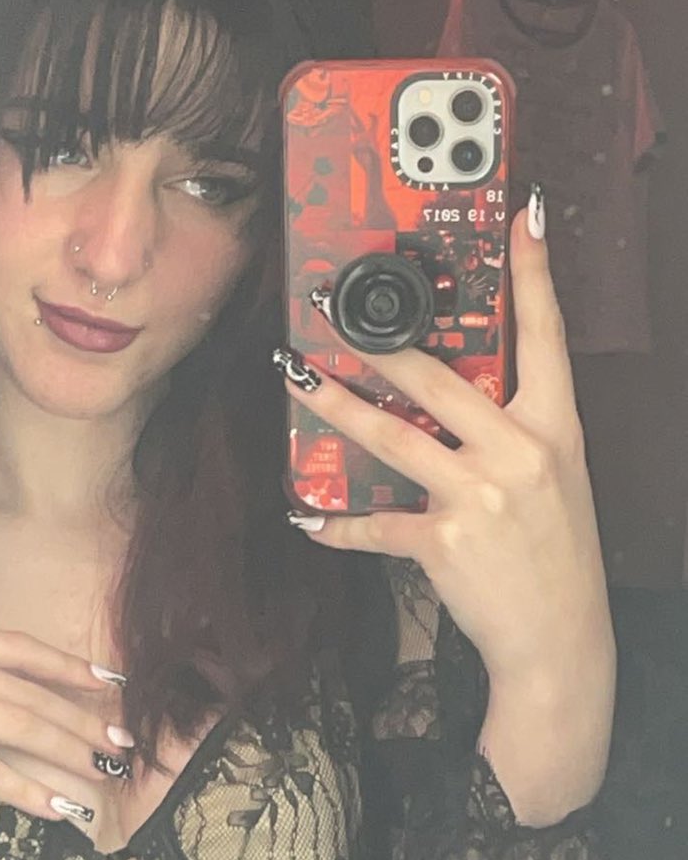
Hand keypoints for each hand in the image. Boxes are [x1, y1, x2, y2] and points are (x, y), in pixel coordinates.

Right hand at [0, 621, 128, 827]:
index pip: (15, 646)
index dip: (66, 664)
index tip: (108, 681)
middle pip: (27, 690)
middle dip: (82, 717)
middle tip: (123, 742)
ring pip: (14, 725)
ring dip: (66, 752)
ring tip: (102, 776)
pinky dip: (23, 788)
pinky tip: (53, 806)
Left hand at [279, 195, 612, 691]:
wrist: (559, 639)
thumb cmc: (554, 553)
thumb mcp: (554, 477)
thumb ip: (511, 430)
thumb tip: (453, 390)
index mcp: (555, 429)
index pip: (547, 336)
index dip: (534, 275)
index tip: (518, 219)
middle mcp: (519, 453)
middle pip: (440, 380)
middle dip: (381, 344)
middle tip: (335, 311)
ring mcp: (479, 496)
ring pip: (393, 437)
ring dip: (337, 408)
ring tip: (299, 380)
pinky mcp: (444, 541)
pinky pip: (375, 524)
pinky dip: (337, 524)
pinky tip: (307, 518)